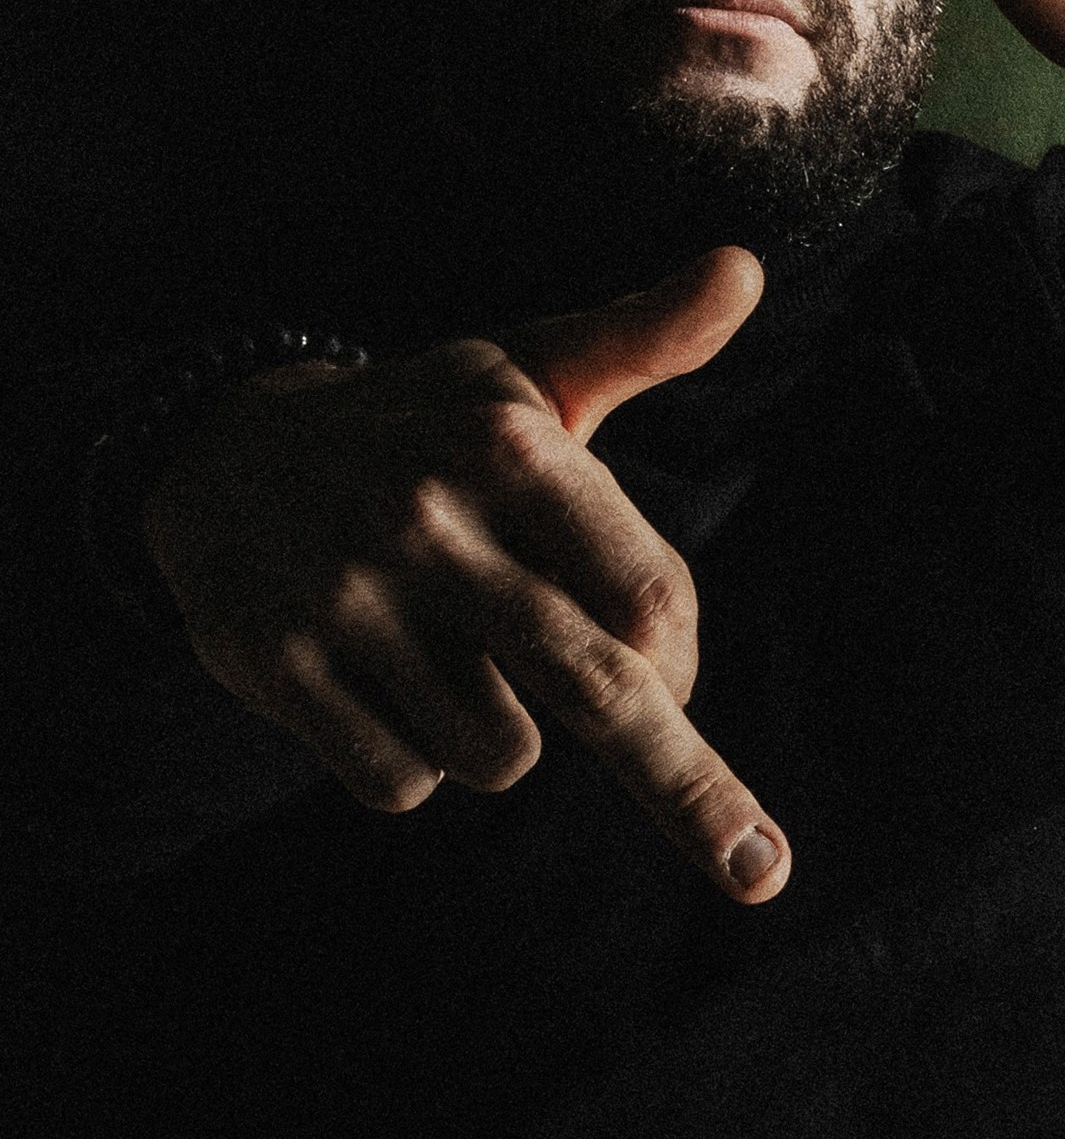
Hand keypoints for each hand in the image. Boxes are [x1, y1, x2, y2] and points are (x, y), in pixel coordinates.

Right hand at [145, 246, 791, 902]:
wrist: (229, 446)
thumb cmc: (427, 421)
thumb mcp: (530, 369)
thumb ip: (644, 337)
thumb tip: (746, 268)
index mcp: (514, 444)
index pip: (649, 598)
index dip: (675, 658)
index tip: (665, 672)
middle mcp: (433, 515)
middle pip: (597, 691)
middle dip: (691, 792)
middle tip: (761, 870)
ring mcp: (350, 595)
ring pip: (501, 751)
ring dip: (499, 730)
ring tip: (445, 647)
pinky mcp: (279, 662)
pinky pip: (403, 780)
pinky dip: (411, 754)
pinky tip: (377, 676)